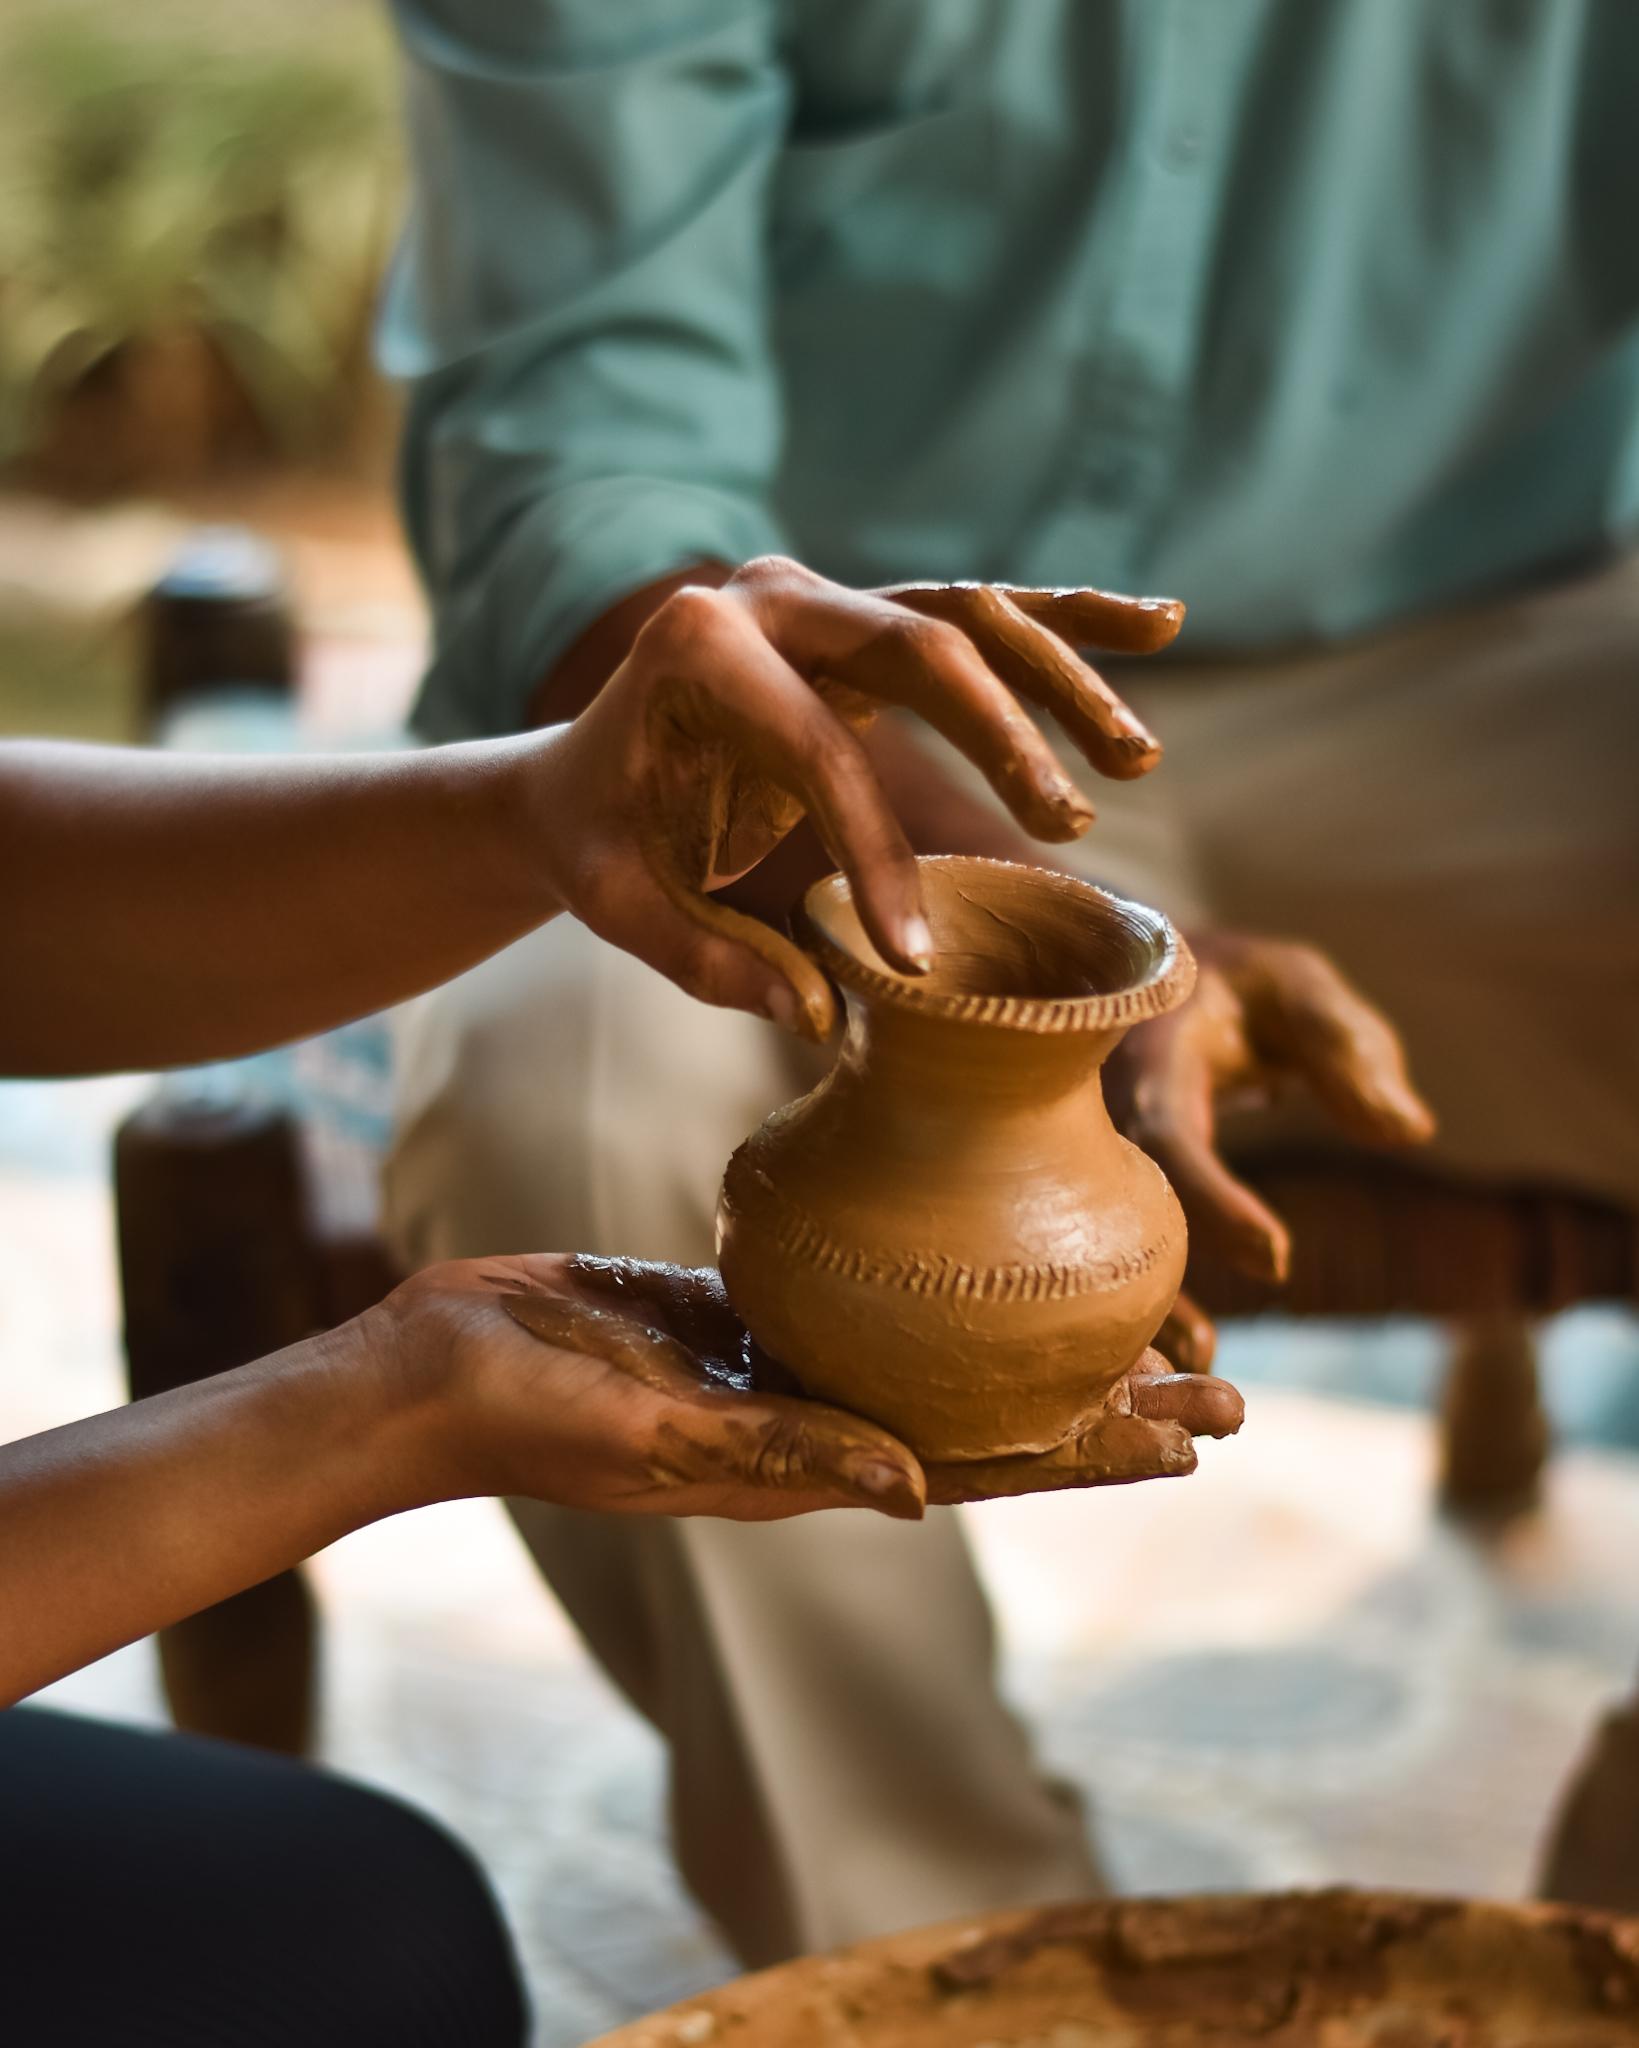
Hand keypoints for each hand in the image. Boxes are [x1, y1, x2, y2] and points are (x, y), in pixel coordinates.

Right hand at [370, 1254, 1242, 1517]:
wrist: (442, 1363)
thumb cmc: (534, 1414)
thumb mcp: (654, 1437)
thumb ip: (780, 1455)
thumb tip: (919, 1490)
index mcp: (813, 1467)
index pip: (989, 1465)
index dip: (1094, 1453)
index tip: (1197, 1434)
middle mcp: (821, 1415)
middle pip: (997, 1409)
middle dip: (1109, 1400)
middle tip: (1224, 1381)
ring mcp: (787, 1355)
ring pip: (946, 1343)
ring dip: (1039, 1330)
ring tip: (1134, 1304)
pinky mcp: (748, 1300)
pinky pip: (866, 1282)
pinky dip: (937, 1265)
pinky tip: (981, 1232)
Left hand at [530, 556, 1181, 1038]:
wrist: (577, 775)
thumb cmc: (601, 842)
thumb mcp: (624, 905)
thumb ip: (710, 959)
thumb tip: (819, 1013)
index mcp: (696, 648)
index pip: (816, 749)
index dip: (876, 856)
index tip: (918, 954)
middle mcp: (767, 595)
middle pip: (920, 648)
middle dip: (1004, 737)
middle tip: (1067, 825)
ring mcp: (823, 595)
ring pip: (968, 618)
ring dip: (1063, 681)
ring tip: (1139, 759)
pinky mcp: (864, 620)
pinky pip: (978, 612)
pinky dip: (1066, 620)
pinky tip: (1161, 627)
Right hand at [1108, 931, 1435, 1357]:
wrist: (1131, 978)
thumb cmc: (1235, 984)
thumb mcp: (1298, 989)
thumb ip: (1349, 1050)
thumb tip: (1409, 1131)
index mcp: (1147, 1057)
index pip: (1168, 1133)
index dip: (1213, 1198)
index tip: (1277, 1258)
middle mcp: (1097, 1113)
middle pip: (1106, 1211)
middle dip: (1152, 1287)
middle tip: (1207, 1357)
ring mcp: (1084, 1158)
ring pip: (1088, 1247)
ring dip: (1132, 1317)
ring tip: (1191, 1380)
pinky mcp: (1090, 1194)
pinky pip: (1097, 1257)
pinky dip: (1129, 1312)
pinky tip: (1173, 1364)